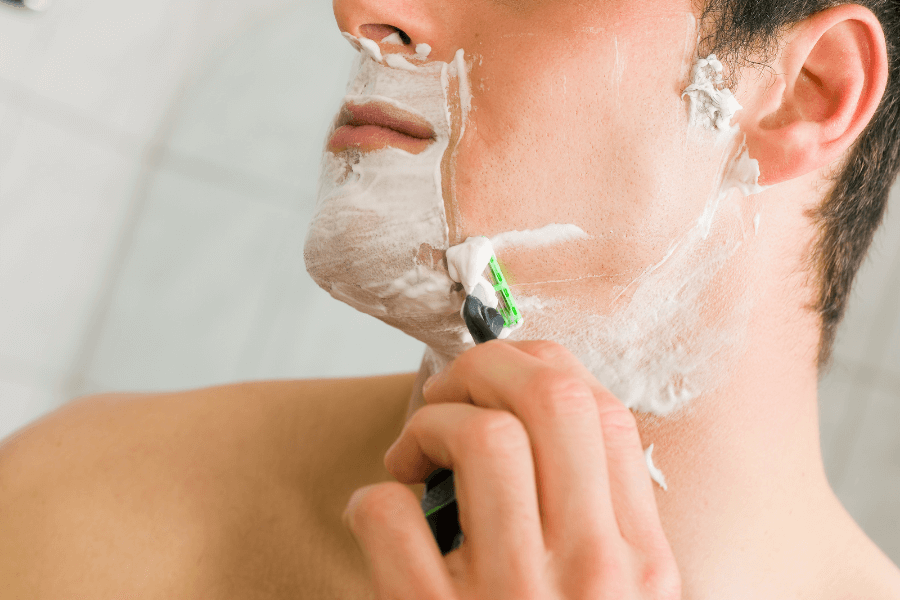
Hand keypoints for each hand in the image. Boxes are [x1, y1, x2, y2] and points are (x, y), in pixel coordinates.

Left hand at [341, 340, 680, 599]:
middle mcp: (594, 577)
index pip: (607, 413)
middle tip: (448, 393)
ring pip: (479, 438)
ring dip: (427, 425)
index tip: (500, 382)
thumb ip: (601, 528)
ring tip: (412, 459)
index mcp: (644, 566)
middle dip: (485, 366)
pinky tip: (379, 516)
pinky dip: (371, 500)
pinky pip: (391, 517)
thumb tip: (543, 429)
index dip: (542, 370)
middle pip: (551, 397)